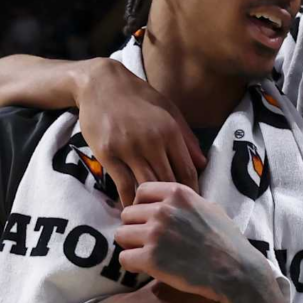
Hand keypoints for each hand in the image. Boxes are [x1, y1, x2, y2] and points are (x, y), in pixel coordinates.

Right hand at [75, 58, 206, 205]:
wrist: (100, 83)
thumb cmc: (138, 96)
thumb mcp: (168, 110)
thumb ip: (186, 138)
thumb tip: (202, 164)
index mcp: (170, 131)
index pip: (187, 171)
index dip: (192, 192)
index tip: (193, 206)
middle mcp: (152, 141)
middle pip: (169, 182)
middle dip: (174, 203)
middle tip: (177, 219)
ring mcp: (129, 148)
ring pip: (147, 186)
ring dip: (152, 205)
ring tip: (156, 219)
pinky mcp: (108, 154)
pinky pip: (123, 185)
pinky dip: (129, 200)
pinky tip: (133, 210)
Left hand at [116, 182, 262, 302]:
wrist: (234, 270)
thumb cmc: (226, 241)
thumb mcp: (210, 208)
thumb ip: (186, 202)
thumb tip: (170, 201)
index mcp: (178, 194)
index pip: (141, 190)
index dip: (141, 206)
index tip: (147, 219)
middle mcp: (164, 210)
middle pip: (127, 213)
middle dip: (135, 227)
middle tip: (147, 241)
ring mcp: (155, 234)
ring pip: (121, 234)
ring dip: (131, 245)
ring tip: (145, 254)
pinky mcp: (151, 258)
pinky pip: (124, 258)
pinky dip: (131, 265)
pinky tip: (144, 268)